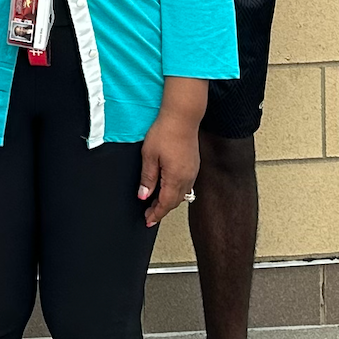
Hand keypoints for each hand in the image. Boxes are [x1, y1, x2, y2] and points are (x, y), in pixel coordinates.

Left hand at [137, 105, 200, 227]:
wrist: (182, 117)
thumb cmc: (165, 132)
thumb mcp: (149, 156)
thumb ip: (147, 178)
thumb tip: (143, 195)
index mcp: (175, 178)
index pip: (165, 204)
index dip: (155, 214)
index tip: (147, 220)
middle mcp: (187, 178)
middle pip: (174, 202)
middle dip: (161, 210)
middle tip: (149, 215)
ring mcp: (192, 172)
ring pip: (181, 195)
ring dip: (169, 201)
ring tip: (156, 204)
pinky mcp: (194, 165)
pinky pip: (186, 186)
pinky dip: (176, 192)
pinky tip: (169, 189)